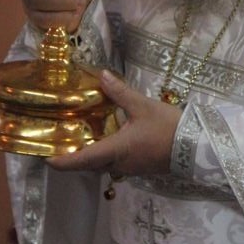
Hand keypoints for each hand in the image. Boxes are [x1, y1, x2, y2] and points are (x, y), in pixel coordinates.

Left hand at [47, 71, 181, 176]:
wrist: (197, 146)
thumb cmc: (168, 127)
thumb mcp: (143, 106)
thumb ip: (120, 92)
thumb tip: (100, 75)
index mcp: (115, 150)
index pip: (80, 160)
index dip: (61, 161)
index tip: (45, 157)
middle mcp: (118, 164)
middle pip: (88, 165)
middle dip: (73, 157)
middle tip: (61, 141)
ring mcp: (130, 169)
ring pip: (102, 166)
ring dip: (90, 156)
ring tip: (81, 138)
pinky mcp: (140, 168)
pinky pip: (115, 164)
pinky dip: (105, 155)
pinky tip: (108, 140)